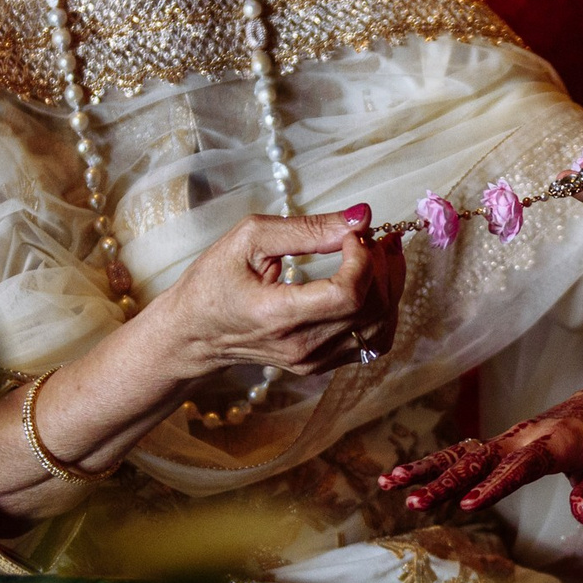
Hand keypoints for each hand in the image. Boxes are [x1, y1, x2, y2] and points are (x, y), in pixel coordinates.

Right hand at [148, 207, 403, 378]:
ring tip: (378, 253)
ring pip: (379, 327)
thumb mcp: (249, 240)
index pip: (347, 294)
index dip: (362, 258)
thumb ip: (308, 229)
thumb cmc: (213, 282)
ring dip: (389, 286)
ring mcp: (314, 361)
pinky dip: (381, 308)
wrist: (193, 334)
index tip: (351, 234)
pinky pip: (371, 341)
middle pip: (371, 309)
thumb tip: (362, 217)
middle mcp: (301, 346)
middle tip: (372, 237)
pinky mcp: (321, 365)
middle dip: (383, 266)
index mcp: (278, 315)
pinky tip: (371, 281)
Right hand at [379, 389, 582, 524]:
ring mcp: (506, 441)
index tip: (468, 504)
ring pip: (460, 453)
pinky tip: (400, 479)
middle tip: (414, 501)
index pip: (519, 467)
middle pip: (478, 459)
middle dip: (445, 481)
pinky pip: (461, 454)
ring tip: (388, 483)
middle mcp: (522, 438)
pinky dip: (432, 465)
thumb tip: (582, 516)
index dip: (494, 485)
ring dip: (426, 468)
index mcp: (553, 444)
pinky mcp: (498, 446)